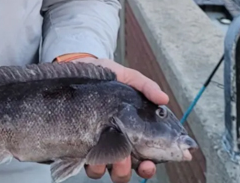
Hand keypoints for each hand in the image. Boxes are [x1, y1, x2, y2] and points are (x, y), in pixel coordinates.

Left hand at [66, 57, 168, 181]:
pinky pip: (88, 167)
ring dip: (115, 169)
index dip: (149, 165)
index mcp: (132, 131)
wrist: (74, 69)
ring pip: (110, 171)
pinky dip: (93, 166)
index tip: (150, 163)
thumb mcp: (127, 77)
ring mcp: (98, 147)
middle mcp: (117, 143)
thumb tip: (164, 99)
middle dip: (134, 170)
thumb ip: (146, 87)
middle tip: (135, 161)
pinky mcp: (80, 147)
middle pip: (129, 170)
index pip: (146, 156)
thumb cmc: (102, 75)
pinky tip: (92, 153)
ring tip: (112, 156)